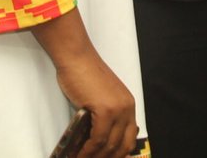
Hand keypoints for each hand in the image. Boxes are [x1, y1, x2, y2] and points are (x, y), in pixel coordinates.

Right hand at [36, 12, 138, 157]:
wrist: (76, 58)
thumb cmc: (83, 75)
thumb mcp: (100, 98)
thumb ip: (104, 117)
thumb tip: (98, 141)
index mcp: (128, 104)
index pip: (129, 138)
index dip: (118, 154)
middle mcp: (127, 107)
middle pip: (122, 145)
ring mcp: (118, 108)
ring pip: (109, 145)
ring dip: (95, 157)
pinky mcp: (106, 109)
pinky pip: (97, 139)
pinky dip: (88, 151)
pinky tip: (79, 155)